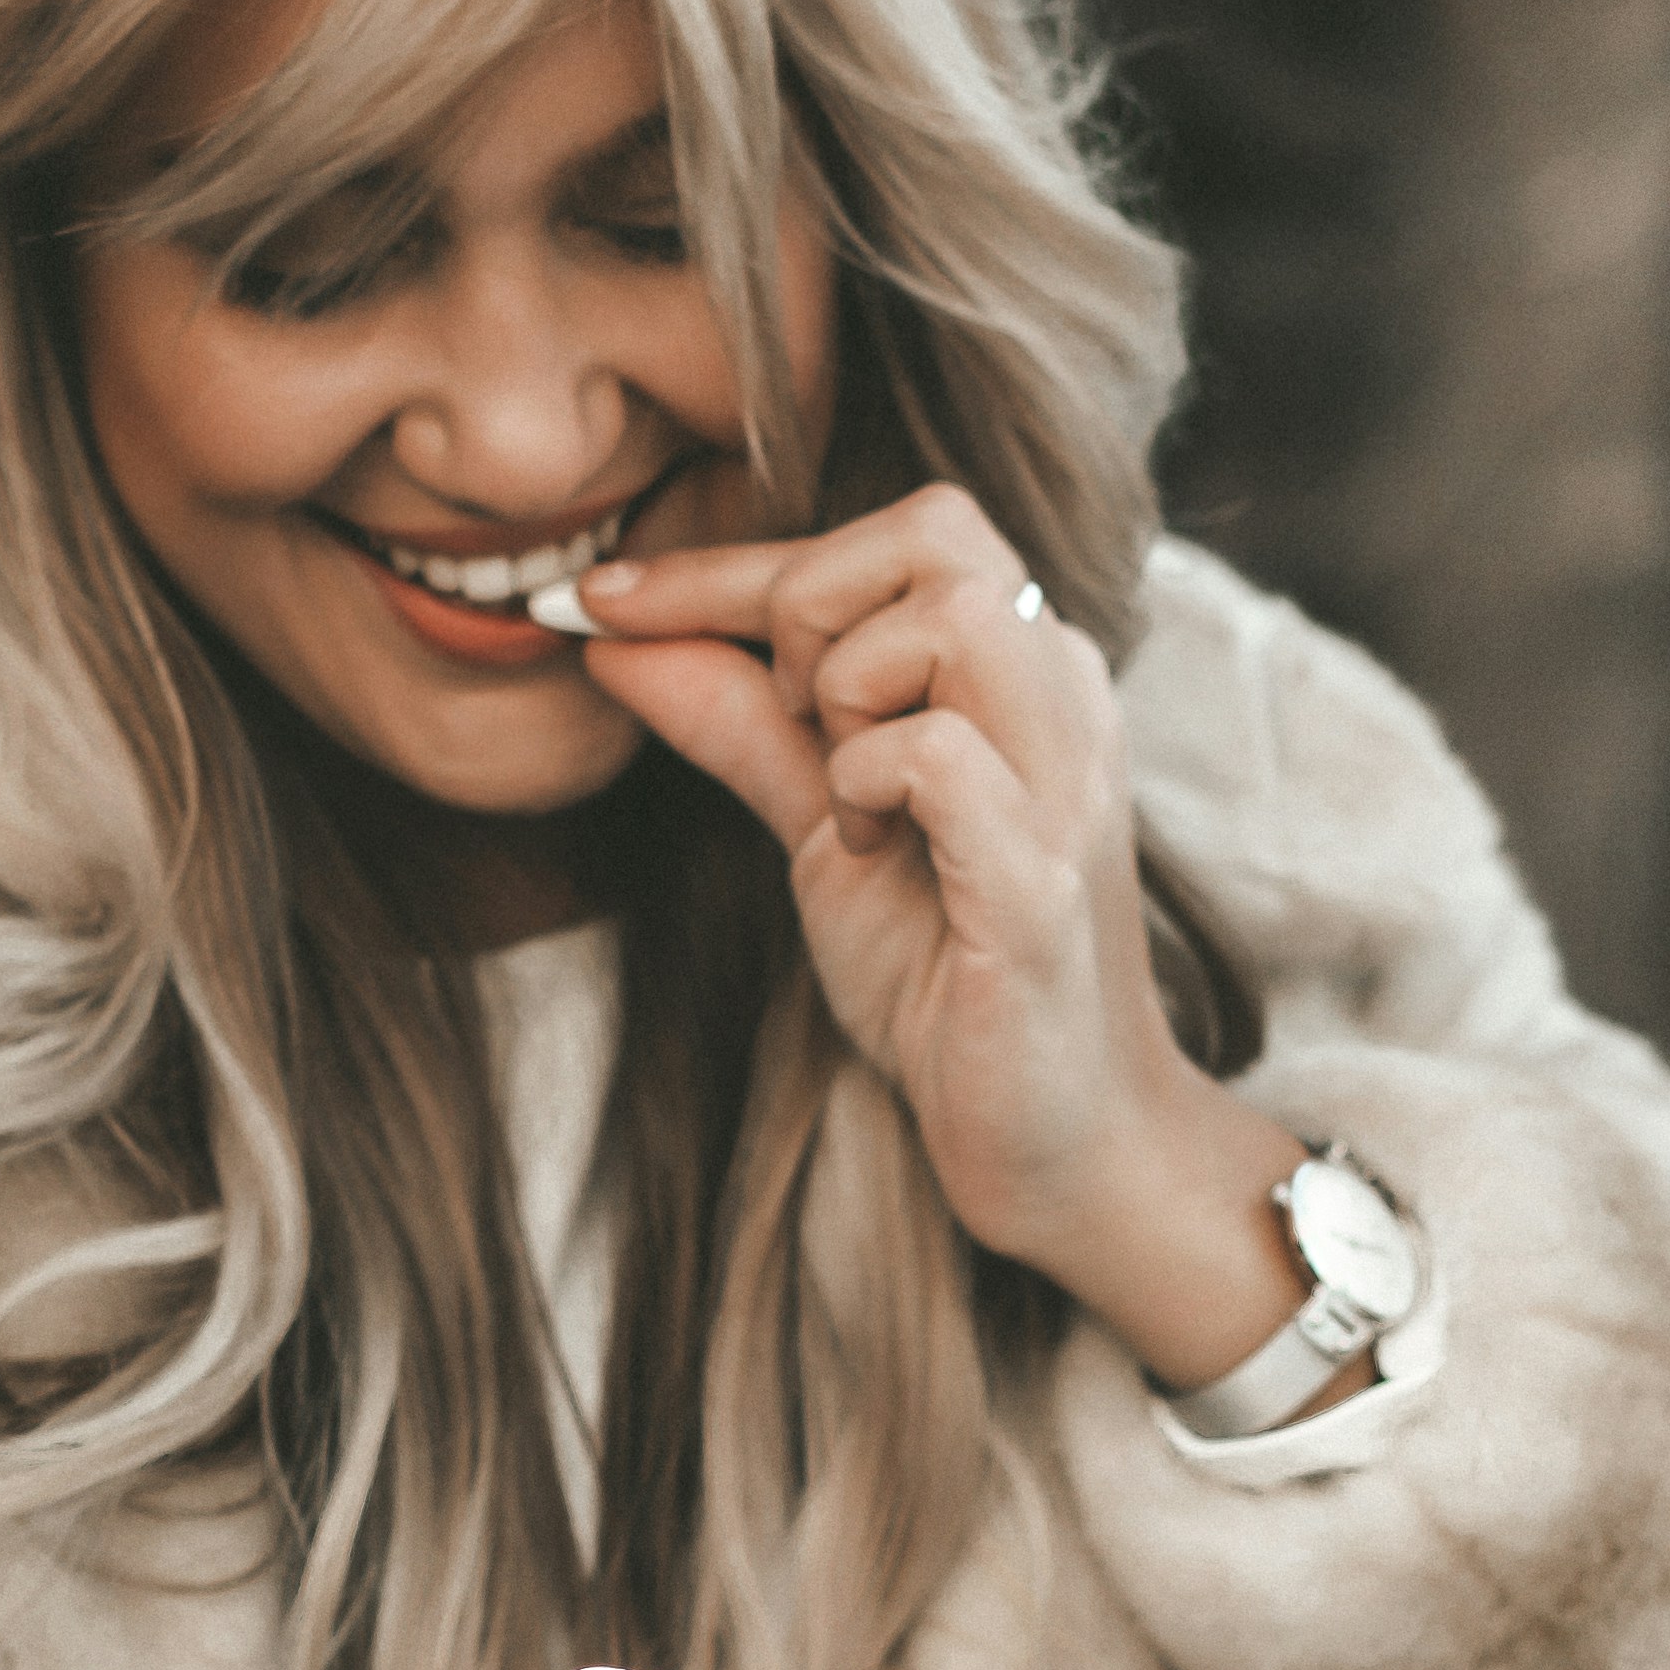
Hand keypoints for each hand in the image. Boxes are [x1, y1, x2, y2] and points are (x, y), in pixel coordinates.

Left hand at [577, 484, 1322, 1386]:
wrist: (1050, 1139)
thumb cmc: (950, 980)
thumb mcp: (821, 830)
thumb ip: (739, 724)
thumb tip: (617, 636)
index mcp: (1020, 671)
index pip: (890, 539)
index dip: (729, 563)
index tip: (602, 602)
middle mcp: (1064, 696)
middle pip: (933, 530)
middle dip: (809, 610)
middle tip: (790, 734)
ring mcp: (1066, 780)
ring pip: (952, 613)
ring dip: (848, 696)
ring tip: (848, 805)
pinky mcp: (1041, 876)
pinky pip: (936, 751)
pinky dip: (866, 786)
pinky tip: (871, 855)